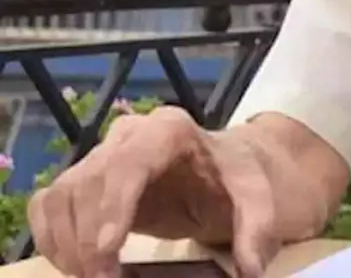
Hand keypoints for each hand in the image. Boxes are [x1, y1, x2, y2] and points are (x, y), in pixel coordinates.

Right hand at [28, 106, 277, 277]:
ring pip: (62, 195)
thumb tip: (251, 267)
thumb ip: (258, 226)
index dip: (113, 204)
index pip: (130, 162)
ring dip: (67, 244)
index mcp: (170, 131)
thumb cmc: (232, 177)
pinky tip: (74, 266)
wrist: (217, 169)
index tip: (109, 249)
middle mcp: (128, 135)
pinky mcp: (83, 178)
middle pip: (89, 182)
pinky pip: (49, 204)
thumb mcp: (255, 195)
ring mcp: (100, 155)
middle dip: (90, 238)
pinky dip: (52, 238)